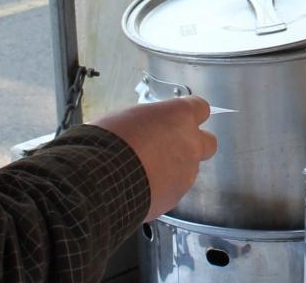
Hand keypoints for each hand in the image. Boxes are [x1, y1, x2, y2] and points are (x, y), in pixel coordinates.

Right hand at [94, 96, 217, 220]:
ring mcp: (186, 171)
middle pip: (207, 142)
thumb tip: (147, 128)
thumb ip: (148, 122)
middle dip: (193, 145)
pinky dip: (162, 189)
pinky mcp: (175, 196)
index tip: (178, 120)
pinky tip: (140, 188)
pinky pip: (173, 189)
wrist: (98, 183)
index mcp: (179, 116)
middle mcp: (190, 142)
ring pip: (190, 169)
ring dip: (174, 169)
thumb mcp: (125, 118)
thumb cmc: (106, 145)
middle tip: (170, 149)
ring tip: (144, 172)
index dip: (188, 115)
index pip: (200, 108)